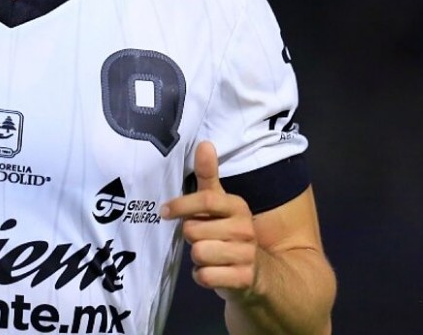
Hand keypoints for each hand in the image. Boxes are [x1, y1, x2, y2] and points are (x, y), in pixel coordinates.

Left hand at [161, 141, 258, 301]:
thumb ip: (208, 176)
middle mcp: (245, 229)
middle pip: (194, 230)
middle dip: (191, 236)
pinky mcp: (243, 279)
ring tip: (209, 255)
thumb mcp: (220, 204)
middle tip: (202, 238)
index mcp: (237, 207)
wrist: (258, 273)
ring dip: (197, 258)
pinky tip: (213, 271)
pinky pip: (205, 276)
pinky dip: (202, 276)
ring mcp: (246, 255)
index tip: (164, 211)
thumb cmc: (228, 232)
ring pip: (199, 254)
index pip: (206, 200)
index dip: (181, 205)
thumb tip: (204, 143)